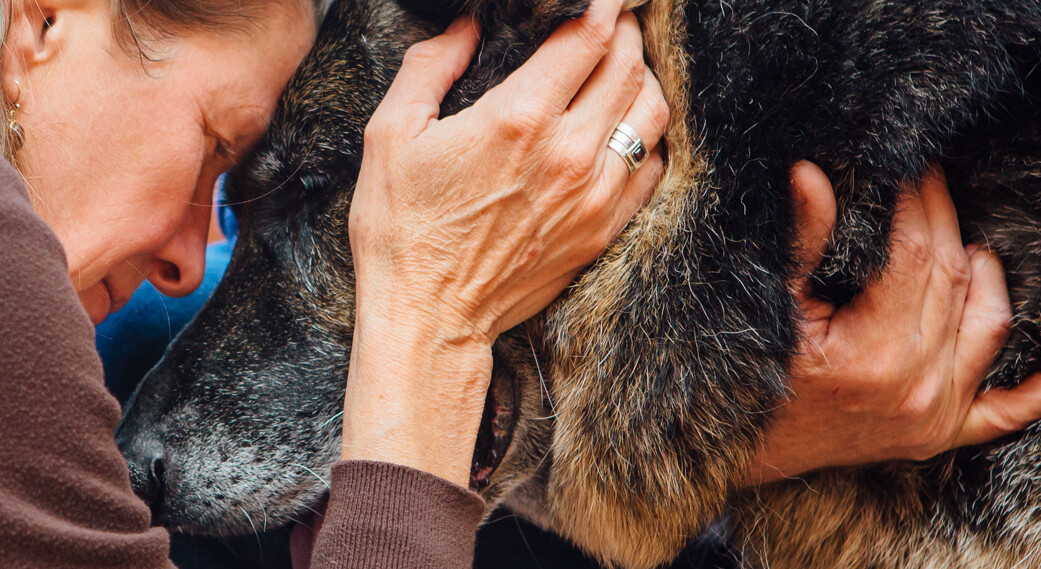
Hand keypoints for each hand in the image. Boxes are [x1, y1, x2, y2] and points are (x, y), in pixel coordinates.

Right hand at [340, 0, 667, 484]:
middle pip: (628, 67)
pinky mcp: (603, 230)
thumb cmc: (400, 229)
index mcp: (517, 118)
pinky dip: (646, 137)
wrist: (427, 318)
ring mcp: (593, 195)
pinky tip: (623, 129)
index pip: (586, 37)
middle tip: (609, 22)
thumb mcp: (389, 135)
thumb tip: (465, 27)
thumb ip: (428, 67)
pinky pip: (652, 168)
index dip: (599, 7)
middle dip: (623, 33)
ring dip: (642, 80)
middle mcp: (567, 152)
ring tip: (621, 69)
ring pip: (651, 114)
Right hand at [742, 161, 1040, 485]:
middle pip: (953, 280)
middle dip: (945, 221)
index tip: (910, 166)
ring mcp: (934, 415)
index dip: (917, 201)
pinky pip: (1010, 411)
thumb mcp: (769, 306)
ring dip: (987, 277)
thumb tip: (811, 175)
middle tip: (929, 184)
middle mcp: (915, 387)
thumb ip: (801, 242)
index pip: (916, 254)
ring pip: (989, 325)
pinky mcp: (939, 434)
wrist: (736, 450)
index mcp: (872, 354)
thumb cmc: (746, 376)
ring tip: (967, 242)